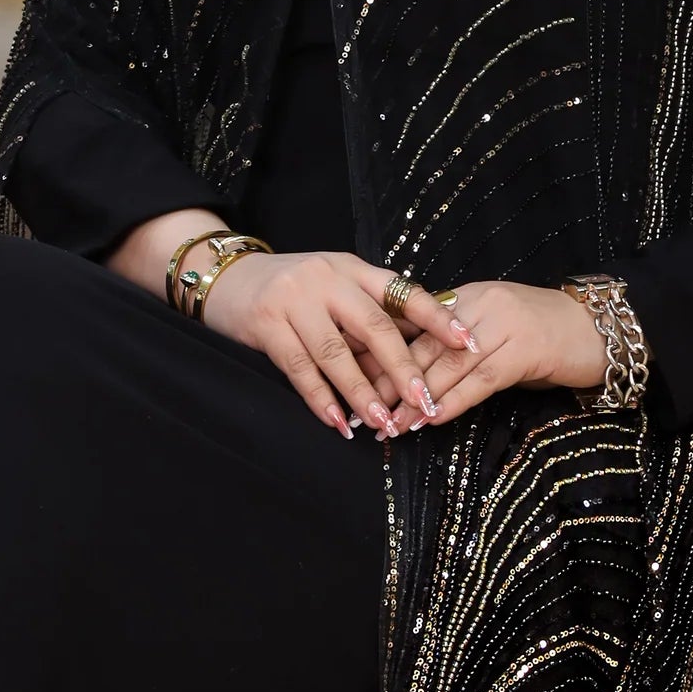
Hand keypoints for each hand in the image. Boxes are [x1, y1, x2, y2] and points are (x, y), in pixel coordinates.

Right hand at [199, 250, 478, 441]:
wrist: (225, 277)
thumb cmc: (292, 289)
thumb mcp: (334, 285)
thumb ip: (367, 312)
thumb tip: (418, 354)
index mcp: (352, 268)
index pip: (403, 292)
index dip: (437, 318)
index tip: (467, 343)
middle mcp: (327, 279)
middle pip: (374, 327)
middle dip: (402, 369)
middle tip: (424, 402)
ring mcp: (295, 300)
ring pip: (337, 354)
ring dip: (362, 393)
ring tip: (383, 423)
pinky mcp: (266, 323)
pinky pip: (299, 368)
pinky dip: (321, 400)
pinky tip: (338, 423)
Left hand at [383, 279, 610, 428]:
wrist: (601, 329)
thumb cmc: (546, 335)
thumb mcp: (494, 329)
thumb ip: (457, 343)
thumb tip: (412, 373)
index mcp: (467, 296)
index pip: (415, 328)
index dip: (384, 358)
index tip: (358, 382)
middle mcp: (481, 305)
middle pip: (424, 347)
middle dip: (391, 383)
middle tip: (366, 411)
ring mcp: (503, 325)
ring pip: (448, 367)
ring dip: (416, 400)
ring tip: (392, 426)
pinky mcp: (525, 350)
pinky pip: (481, 380)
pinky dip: (453, 401)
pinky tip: (432, 419)